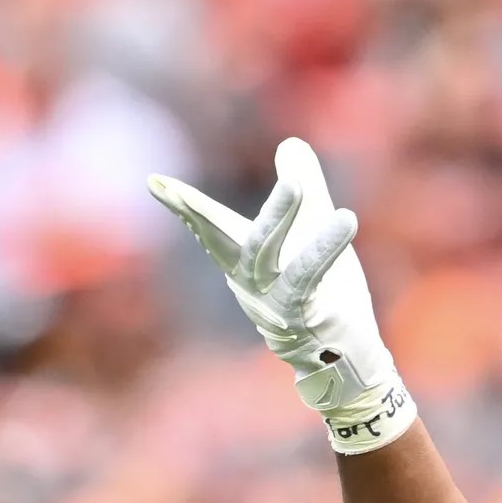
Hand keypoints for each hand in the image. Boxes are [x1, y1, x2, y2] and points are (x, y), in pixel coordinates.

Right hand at [149, 138, 416, 453]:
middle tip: (188, 187)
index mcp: (247, 264)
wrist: (347, 359)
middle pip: (227, 240)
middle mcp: (251, 283)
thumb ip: (306, 190)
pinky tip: (345, 218)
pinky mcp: (304, 316)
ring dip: (280, 215)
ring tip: (297, 183)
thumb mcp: (315, 234)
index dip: (186, 207)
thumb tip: (290, 143)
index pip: (211, 230)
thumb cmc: (327, 297)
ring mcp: (273, 302)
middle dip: (208, 211)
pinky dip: (325, 246)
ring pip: (267, 255)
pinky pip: (309, 277)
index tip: (154, 183)